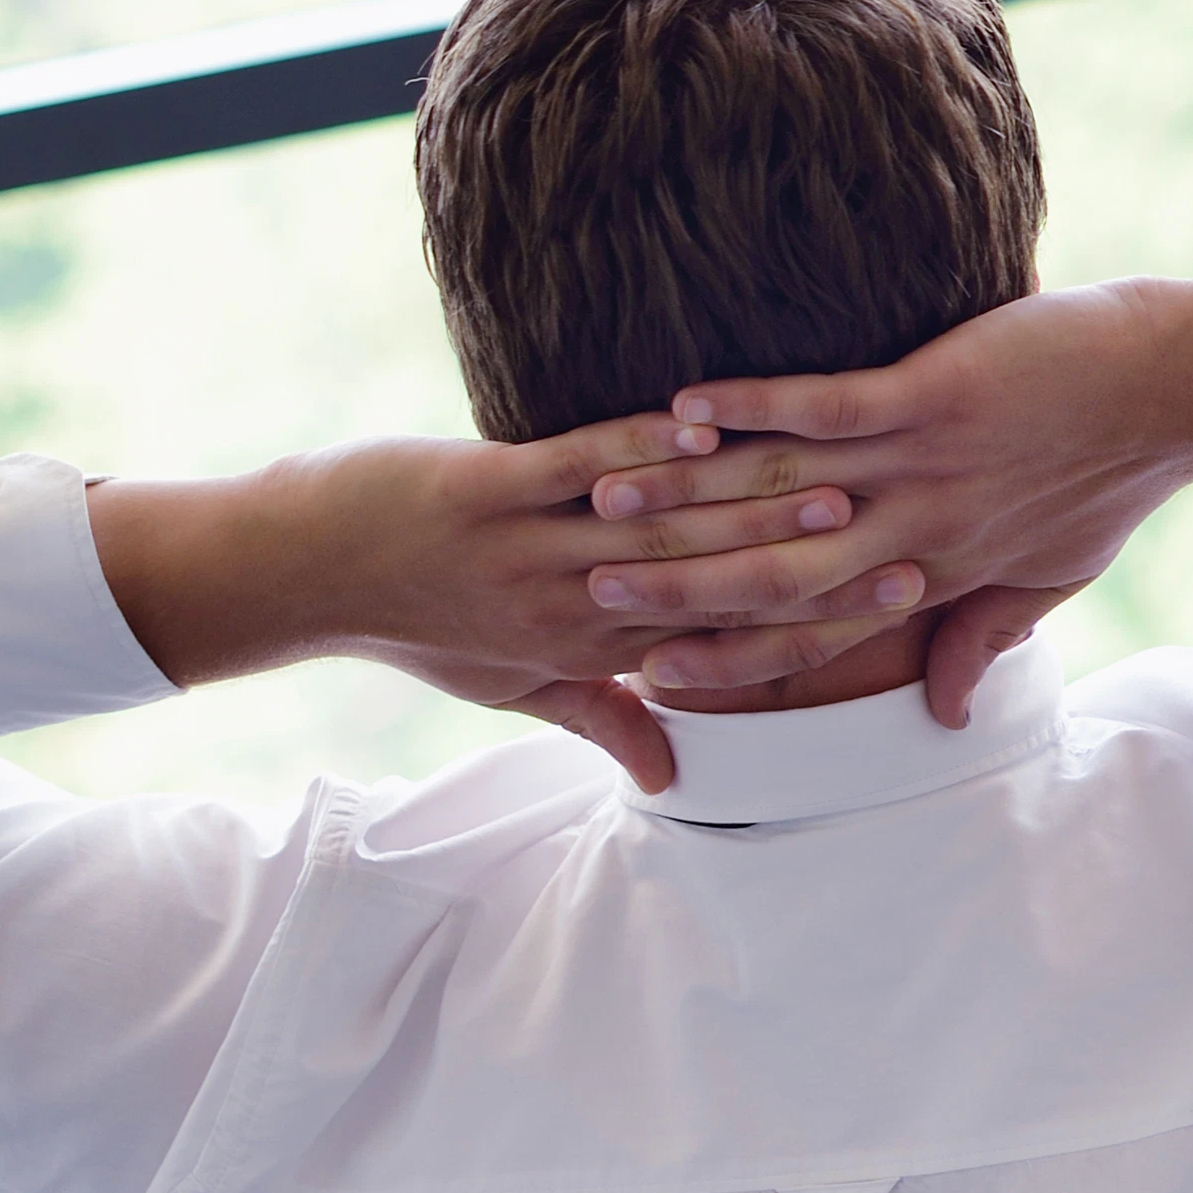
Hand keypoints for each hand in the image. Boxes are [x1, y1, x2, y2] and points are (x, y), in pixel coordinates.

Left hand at [89, 415, 899, 792]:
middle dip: (808, 568)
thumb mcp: (510, 685)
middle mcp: (564, 612)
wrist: (292, 575)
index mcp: (584, 657)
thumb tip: (673, 770)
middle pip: (707, 590)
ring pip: (656, 533)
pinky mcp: (483, 491)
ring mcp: (523, 551)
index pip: (721, 646)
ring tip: (834, 483)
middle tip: (900, 540)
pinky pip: (579, 469)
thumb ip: (600, 717)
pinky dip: (644, 448)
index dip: (813, 625)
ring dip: (747, 507)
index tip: (900, 598)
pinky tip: (705, 422)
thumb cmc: (412, 624)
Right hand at [592, 259, 1192, 725]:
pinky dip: (753, 407)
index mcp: (939, 576)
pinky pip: (828, 407)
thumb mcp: (1055, 577)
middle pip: (781, 578)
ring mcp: (925, 463)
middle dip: (682, 590)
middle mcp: (919, 532)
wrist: (1177, 396)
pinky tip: (684, 406)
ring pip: (786, 498)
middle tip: (592, 596)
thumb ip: (987, 637)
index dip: (733, 654)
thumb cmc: (1114, 479)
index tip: (652, 673)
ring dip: (692, 502)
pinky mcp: (935, 394)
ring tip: (605, 507)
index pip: (816, 631)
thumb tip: (944, 712)